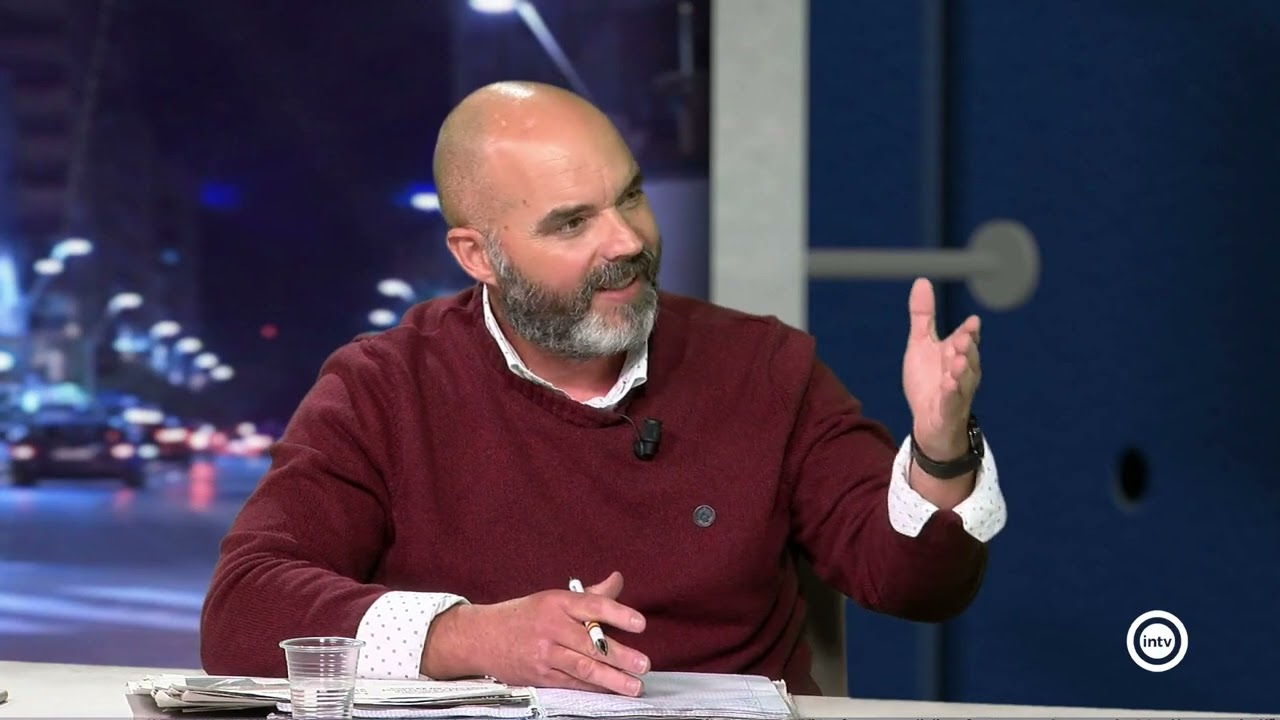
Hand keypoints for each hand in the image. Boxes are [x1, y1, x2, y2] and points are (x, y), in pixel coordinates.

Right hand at [426, 572, 649, 695]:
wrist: (482, 638)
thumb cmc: (525, 616)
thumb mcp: (555, 599)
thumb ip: (590, 595)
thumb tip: (618, 581)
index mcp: (558, 602)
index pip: (592, 606)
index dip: (618, 613)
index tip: (640, 624)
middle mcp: (552, 627)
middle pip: (590, 642)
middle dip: (619, 656)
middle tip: (643, 664)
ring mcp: (545, 654)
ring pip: (583, 668)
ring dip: (611, 679)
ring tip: (634, 686)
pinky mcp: (541, 676)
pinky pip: (572, 683)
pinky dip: (594, 688)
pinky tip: (612, 691)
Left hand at [902, 278, 980, 457]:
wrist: (927, 422)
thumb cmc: (928, 381)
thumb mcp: (921, 345)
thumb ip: (923, 316)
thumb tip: (922, 280)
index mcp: (957, 353)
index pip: (967, 339)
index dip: (970, 332)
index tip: (972, 322)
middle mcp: (962, 371)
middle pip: (969, 357)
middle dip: (968, 347)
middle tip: (964, 337)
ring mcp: (957, 392)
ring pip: (964, 380)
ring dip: (962, 370)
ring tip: (958, 360)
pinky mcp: (948, 411)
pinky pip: (952, 402)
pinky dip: (952, 394)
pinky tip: (949, 385)